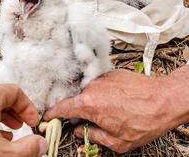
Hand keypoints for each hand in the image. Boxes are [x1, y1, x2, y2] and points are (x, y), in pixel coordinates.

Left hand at [0, 84, 47, 156]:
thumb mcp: (4, 154)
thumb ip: (27, 149)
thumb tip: (40, 145)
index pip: (14, 91)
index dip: (28, 107)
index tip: (32, 121)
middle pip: (2, 96)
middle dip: (16, 111)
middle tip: (23, 124)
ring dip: (4, 117)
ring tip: (10, 133)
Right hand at [44, 68, 188, 152]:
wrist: (166, 98)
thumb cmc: (145, 120)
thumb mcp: (118, 141)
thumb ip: (94, 136)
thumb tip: (82, 131)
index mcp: (89, 105)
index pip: (62, 108)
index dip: (52, 113)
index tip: (47, 117)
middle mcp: (92, 88)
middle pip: (76, 100)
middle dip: (78, 111)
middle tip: (87, 121)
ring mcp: (102, 78)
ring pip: (88, 92)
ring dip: (92, 101)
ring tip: (108, 111)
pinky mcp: (112, 73)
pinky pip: (100, 84)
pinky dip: (102, 93)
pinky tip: (115, 101)